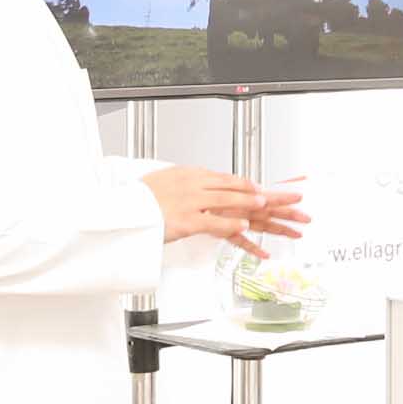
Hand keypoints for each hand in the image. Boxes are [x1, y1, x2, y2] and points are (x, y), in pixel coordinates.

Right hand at [146, 165, 307, 254]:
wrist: (121, 210)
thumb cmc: (138, 201)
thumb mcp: (162, 185)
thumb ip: (182, 186)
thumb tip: (193, 187)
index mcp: (188, 176)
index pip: (225, 177)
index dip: (246, 183)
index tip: (262, 187)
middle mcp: (192, 185)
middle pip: (234, 185)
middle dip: (260, 191)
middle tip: (282, 195)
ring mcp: (190, 202)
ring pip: (228, 200)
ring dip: (252, 203)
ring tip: (270, 206)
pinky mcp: (185, 220)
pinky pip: (214, 222)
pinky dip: (232, 225)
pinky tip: (245, 227)